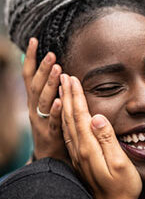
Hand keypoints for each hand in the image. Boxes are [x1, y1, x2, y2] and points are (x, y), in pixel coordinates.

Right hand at [23, 38, 67, 161]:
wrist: (49, 158)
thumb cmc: (52, 128)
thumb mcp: (47, 108)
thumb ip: (50, 91)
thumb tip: (56, 69)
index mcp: (34, 101)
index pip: (29, 77)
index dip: (30, 59)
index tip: (34, 41)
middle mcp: (34, 109)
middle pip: (36, 86)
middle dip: (42, 69)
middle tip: (51, 54)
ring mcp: (41, 122)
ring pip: (44, 101)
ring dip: (50, 84)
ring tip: (57, 69)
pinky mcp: (51, 134)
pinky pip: (53, 121)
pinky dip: (56, 110)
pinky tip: (61, 100)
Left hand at [60, 74, 140, 198]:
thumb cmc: (123, 187)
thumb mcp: (120, 163)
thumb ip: (108, 140)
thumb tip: (97, 117)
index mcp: (89, 148)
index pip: (81, 116)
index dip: (76, 96)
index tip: (73, 78)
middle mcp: (80, 150)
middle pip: (71, 117)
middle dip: (67, 95)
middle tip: (64, 76)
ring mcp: (78, 156)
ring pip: (67, 125)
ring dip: (64, 105)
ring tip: (62, 90)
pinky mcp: (80, 160)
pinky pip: (69, 135)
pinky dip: (66, 119)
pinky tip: (67, 116)